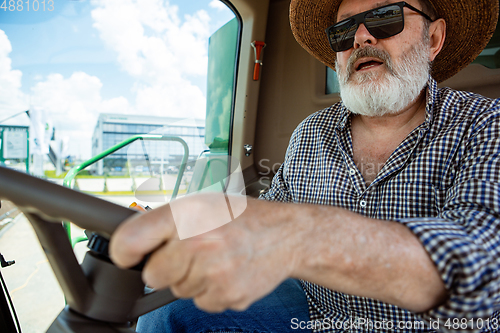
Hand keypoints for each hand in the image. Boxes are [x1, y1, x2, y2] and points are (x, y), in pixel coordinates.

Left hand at [109, 194, 296, 311]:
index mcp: (188, 213)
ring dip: (191, 279)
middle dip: (166, 266)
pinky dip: (209, 291)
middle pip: (153, 275)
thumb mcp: (202, 203)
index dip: (124, 251)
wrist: (286, 235)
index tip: (128, 256)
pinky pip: (200, 303)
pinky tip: (226, 272)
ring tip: (215, 258)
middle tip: (190, 251)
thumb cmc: (242, 218)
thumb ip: (167, 221)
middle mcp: (199, 242)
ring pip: (178, 291)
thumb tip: (130, 244)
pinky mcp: (228, 296)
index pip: (132, 239)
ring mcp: (215, 273)